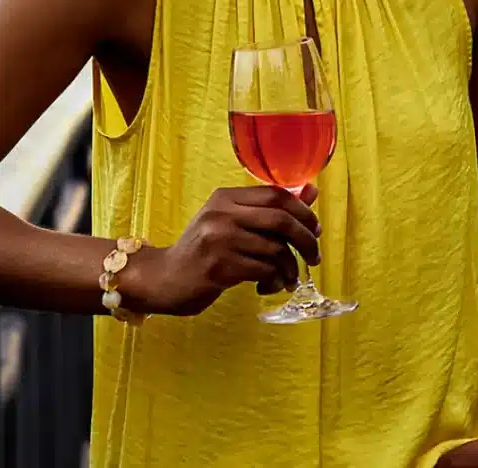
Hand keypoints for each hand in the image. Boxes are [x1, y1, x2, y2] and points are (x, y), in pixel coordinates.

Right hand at [118, 184, 318, 316]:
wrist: (163, 278)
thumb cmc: (202, 250)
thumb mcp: (231, 222)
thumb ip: (268, 209)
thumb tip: (311, 191)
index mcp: (225, 198)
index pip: (276, 194)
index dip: (303, 211)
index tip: (315, 229)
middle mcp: (221, 214)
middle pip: (281, 219)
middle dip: (306, 240)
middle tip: (314, 258)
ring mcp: (219, 240)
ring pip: (275, 249)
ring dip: (289, 268)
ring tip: (285, 278)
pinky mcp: (219, 267)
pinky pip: (264, 271)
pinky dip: (274, 281)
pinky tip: (267, 286)